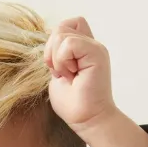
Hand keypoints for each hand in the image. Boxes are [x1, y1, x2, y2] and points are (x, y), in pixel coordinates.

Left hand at [44, 17, 118, 140]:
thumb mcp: (58, 74)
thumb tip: (50, 42)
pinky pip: (69, 43)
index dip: (54, 43)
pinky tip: (71, 75)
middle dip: (52, 50)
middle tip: (62, 73)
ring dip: (57, 58)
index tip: (57, 68)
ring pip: (62, 33)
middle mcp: (91, 45)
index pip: (66, 26)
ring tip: (68, 76)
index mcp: (83, 49)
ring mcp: (95, 47)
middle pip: (62, 26)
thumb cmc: (73, 104)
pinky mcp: (97, 53)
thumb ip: (56, 55)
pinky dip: (63, 60)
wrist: (88, 120)